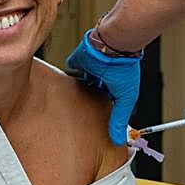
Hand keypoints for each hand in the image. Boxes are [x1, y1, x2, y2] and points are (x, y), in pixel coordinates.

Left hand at [67, 31, 141, 145]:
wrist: (114, 45)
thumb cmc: (125, 67)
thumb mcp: (125, 99)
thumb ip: (119, 119)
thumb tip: (119, 139)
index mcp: (114, 85)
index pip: (105, 100)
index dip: (100, 109)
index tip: (94, 123)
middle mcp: (101, 76)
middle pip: (91, 91)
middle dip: (84, 101)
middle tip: (76, 116)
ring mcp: (89, 67)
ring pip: (79, 80)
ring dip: (74, 89)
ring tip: (64, 104)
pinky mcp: (79, 59)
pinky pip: (71, 66)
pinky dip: (66, 73)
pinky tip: (59, 83)